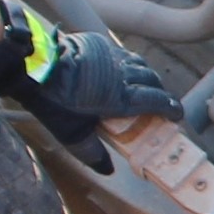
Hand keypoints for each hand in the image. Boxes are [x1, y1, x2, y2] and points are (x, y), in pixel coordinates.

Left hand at [0, 5, 167, 162]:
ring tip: (143, 85)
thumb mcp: (72, 134)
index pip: (157, 101)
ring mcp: (112, 56)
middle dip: (160, 92)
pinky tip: (121, 69)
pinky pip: (123, 53)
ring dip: (146, 75)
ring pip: (140, 63)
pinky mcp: (100, 44)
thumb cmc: (55, 101)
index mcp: (122, 98)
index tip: (177, 116)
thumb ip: (92, 153)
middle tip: (159, 103)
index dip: (171, 109)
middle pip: (153, 80)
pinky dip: (129, 62)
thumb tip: (108, 170)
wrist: (36, 65)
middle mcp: (123, 74)